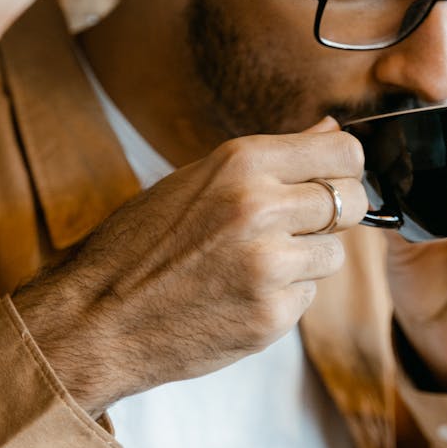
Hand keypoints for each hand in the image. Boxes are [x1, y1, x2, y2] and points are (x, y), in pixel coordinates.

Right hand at [15, 118, 366, 415]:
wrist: (95, 319)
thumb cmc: (138, 244)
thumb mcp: (198, 180)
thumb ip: (272, 157)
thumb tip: (331, 129)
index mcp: (242, 162)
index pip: (344, 151)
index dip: (346, 167)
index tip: (335, 179)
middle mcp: (260, 207)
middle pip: (351, 201)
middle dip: (334, 214)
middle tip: (297, 227)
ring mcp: (269, 265)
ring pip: (335, 252)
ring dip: (308, 259)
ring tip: (255, 263)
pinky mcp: (272, 316)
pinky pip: (309, 296)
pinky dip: (285, 296)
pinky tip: (241, 294)